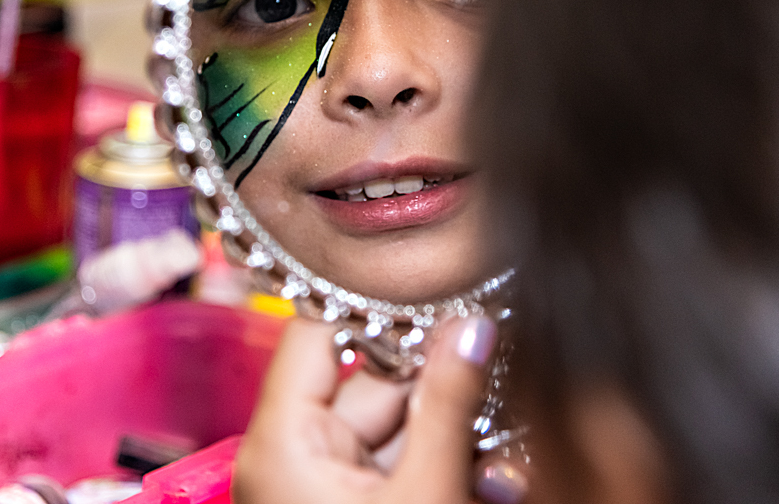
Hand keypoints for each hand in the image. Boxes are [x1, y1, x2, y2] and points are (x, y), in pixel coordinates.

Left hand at [233, 315, 497, 503]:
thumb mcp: (427, 494)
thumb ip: (448, 407)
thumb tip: (472, 327)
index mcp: (280, 443)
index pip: (317, 332)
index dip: (378, 309)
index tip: (442, 296)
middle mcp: (290, 456)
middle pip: (372, 382)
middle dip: (439, 390)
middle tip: (494, 383)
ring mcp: (318, 483)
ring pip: (395, 426)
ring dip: (452, 437)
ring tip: (498, 472)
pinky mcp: (348, 503)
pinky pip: (397, 463)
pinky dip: (439, 467)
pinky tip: (487, 486)